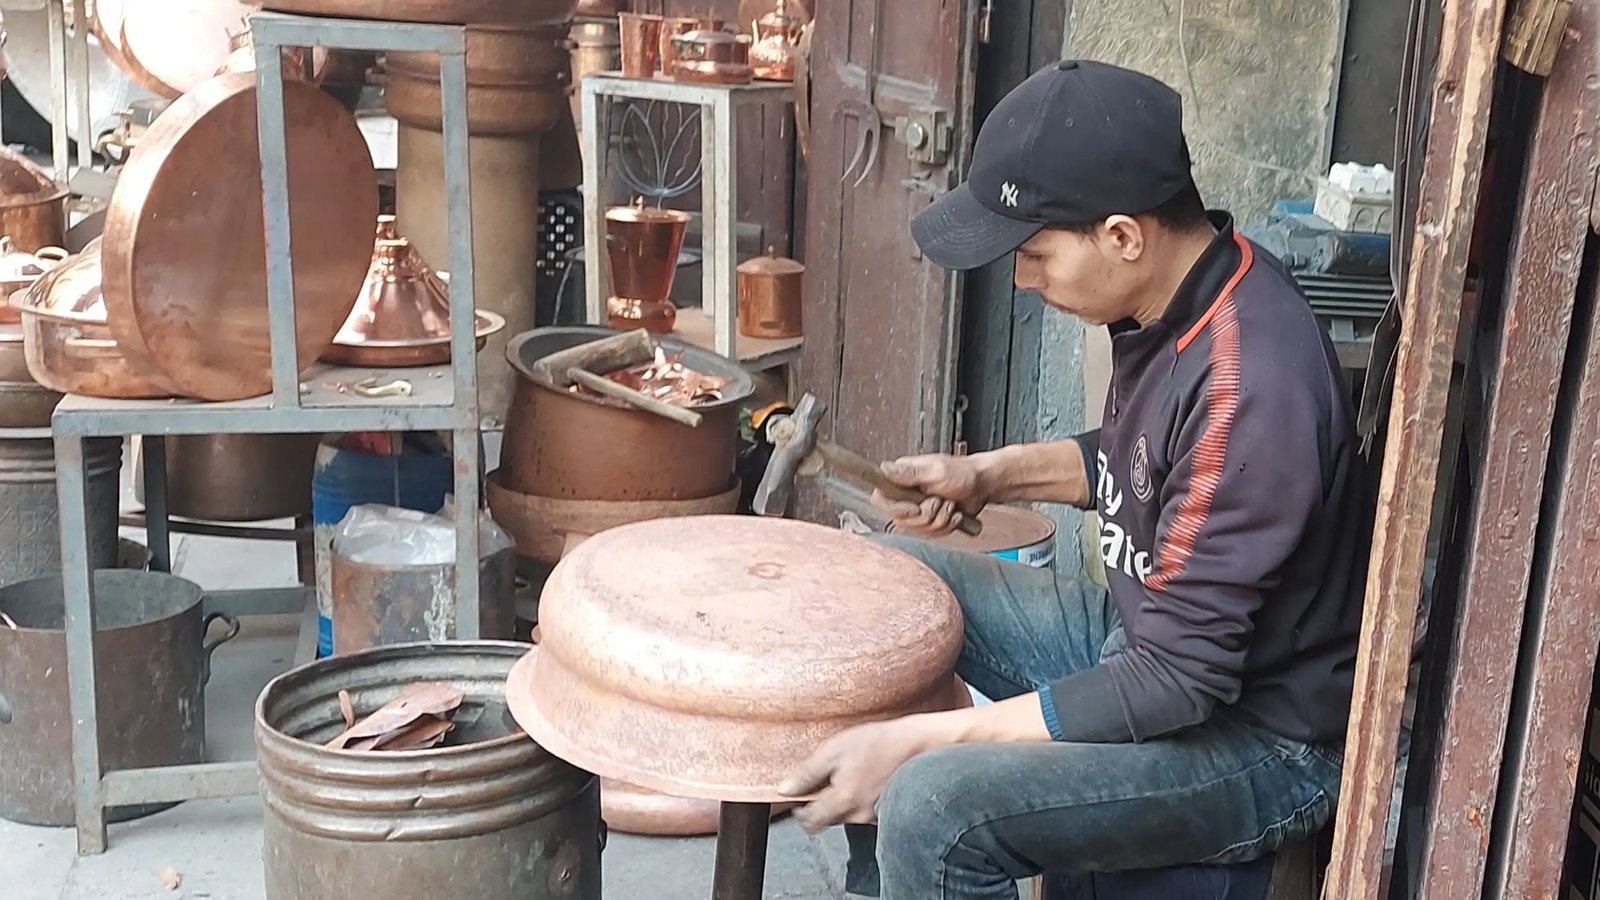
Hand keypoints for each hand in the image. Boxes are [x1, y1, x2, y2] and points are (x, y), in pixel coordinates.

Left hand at [777, 715, 946, 829]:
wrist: (917, 743)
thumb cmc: (878, 742)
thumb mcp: (835, 749)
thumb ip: (807, 772)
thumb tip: (784, 790)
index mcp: (843, 799)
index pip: (810, 821)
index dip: (800, 809)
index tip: (800, 795)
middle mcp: (859, 815)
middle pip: (827, 820)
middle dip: (820, 804)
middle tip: (825, 779)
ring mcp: (875, 818)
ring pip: (845, 817)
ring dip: (840, 802)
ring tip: (849, 775)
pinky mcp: (886, 814)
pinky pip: (863, 813)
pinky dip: (858, 801)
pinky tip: (864, 781)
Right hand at [873, 454, 988, 536]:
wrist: (982, 485)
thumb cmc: (962, 473)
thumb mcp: (936, 471)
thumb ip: (910, 473)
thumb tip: (884, 468)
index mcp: (902, 478)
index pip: (880, 499)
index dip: (896, 509)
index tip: (915, 508)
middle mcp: (906, 494)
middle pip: (901, 520)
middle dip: (926, 515)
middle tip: (941, 501)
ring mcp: (918, 509)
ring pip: (918, 530)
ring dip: (940, 520)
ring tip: (950, 505)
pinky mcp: (930, 521)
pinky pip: (931, 535)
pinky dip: (947, 526)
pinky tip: (955, 514)